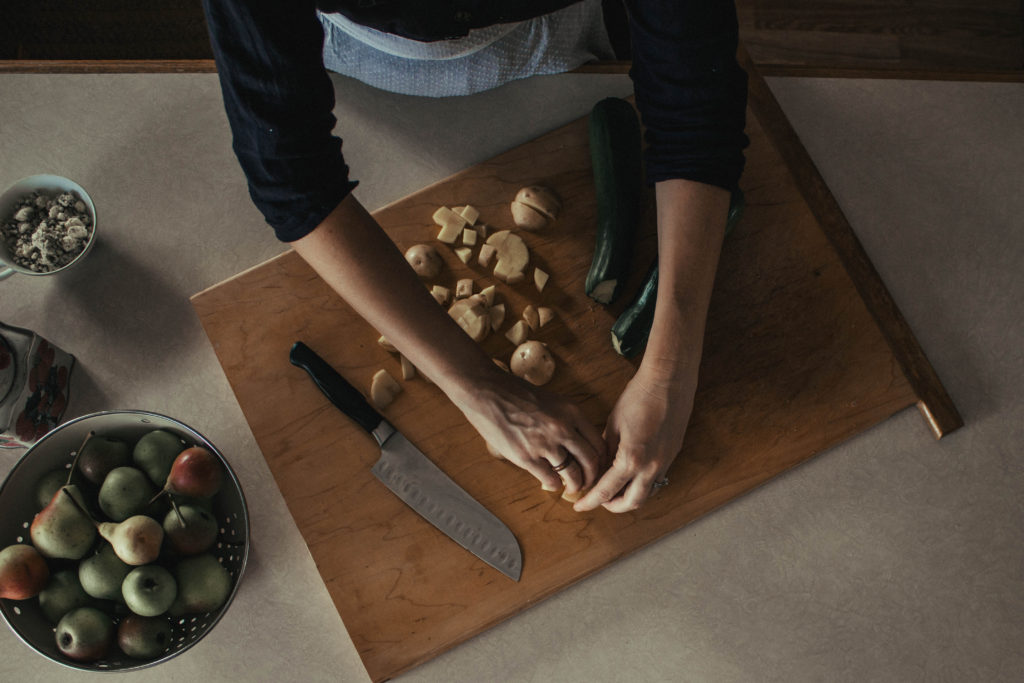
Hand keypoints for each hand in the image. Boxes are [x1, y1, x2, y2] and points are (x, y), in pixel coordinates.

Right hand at [453, 368, 605, 496]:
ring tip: (572, 487)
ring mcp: (545, 444)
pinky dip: (554, 484)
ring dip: (575, 484)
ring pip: (573, 474)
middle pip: (591, 461)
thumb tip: (576, 441)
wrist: (486, 391)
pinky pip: (550, 479)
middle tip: (590, 482)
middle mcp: (562, 428)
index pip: (598, 442)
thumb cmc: (515, 392)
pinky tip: (551, 483)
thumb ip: (566, 419)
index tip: (599, 466)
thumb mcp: (551, 400)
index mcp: (571, 411)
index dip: (602, 459)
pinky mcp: (526, 457)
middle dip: (593, 476)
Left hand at [573, 367, 694, 512]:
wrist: (668, 383)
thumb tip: (598, 467)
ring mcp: (665, 463)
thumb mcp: (613, 425)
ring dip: (630, 497)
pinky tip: (632, 476)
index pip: (607, 491)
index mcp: (631, 459)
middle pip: (632, 502)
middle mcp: (651, 467)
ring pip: (648, 494)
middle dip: (613, 506)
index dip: (591, 501)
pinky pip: (658, 480)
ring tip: (614, 490)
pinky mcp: (672, 455)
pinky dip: (643, 485)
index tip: (580, 506)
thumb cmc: (637, 398)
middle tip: (599, 500)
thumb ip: (606, 451)